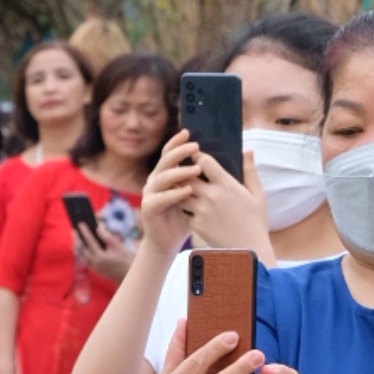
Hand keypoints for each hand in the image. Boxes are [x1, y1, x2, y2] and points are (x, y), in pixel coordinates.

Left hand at [74, 224, 135, 282]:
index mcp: (100, 257)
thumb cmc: (125, 260)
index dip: (85, 231)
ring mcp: (93, 267)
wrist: (128, 276)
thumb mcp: (118, 246)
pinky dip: (81, 252)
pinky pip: (84, 259)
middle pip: (81, 249)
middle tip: (74, 229)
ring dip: (77, 246)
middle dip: (77, 238)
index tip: (80, 223)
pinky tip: (81, 245)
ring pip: (81, 255)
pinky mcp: (94, 270)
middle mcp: (94, 263)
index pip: (90, 241)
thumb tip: (98, 226)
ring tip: (76, 236)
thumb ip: (107, 236)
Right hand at [139, 131, 199, 251]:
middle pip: (165, 160)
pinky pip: (160, 198)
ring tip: (197, 169)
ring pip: (162, 177)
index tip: (189, 132)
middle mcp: (156, 180)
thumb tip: (224, 164)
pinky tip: (187, 190)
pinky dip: (174, 193)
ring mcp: (150, 193)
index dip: (177, 142)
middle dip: (180, 152)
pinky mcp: (149, 207)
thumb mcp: (199, 195)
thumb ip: (207, 179)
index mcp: (166, 173)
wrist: (168, 241)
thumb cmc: (187, 216)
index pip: (170, 153)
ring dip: (179, 172)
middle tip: (196, 147)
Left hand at [184, 150, 272, 256]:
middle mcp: (211, 196)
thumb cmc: (256, 222)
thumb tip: (247, 150)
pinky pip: (184, 212)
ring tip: (184, 187)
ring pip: (181, 193)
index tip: (196, 155)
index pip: (204, 161)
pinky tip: (190, 207)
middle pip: (187, 176)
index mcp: (227, 185)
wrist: (249, 250)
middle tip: (184, 170)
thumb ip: (250, 171)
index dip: (198, 156)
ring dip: (181, 190)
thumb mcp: (258, 195)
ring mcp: (202, 211)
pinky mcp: (196, 225)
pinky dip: (186, 209)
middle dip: (184, 171)